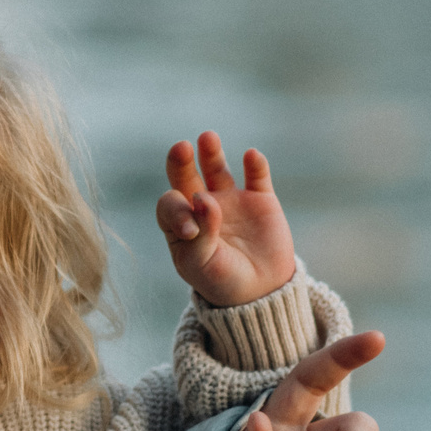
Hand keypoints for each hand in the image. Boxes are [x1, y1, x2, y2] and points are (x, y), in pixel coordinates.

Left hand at [156, 132, 296, 307]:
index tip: (190, 230)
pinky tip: (251, 156)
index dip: (176, 209)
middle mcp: (202, 205)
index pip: (170, 204)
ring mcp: (231, 199)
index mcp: (181, 223)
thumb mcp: (201, 265)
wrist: (260, 292)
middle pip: (185, 175)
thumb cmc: (221, 280)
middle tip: (180, 148)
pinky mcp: (260, 199)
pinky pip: (256, 175)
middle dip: (180, 161)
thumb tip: (203, 196)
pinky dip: (255, 164)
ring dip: (211, 152)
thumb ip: (200, 234)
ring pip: (216, 168)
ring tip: (207, 138)